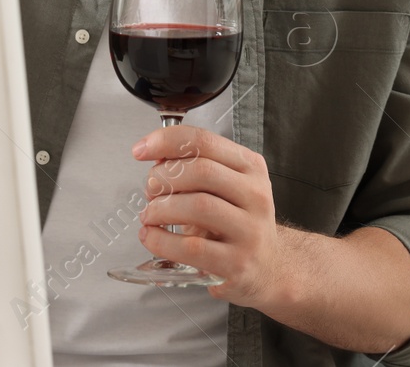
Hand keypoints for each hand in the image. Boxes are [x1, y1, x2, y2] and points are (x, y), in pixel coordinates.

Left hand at [131, 124, 296, 310]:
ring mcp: (250, 230)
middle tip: (150, 189)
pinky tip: (151, 236)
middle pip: (201, 171)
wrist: (268, 268)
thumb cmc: (236, 223)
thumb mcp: (224, 188)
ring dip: (161, 208)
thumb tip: (154, 156)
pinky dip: (162, 240)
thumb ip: (194, 169)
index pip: (205, 141)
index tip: (141, 150)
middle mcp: (255, 195)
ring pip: (198, 206)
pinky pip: (192, 248)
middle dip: (164, 177)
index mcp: (250, 167)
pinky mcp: (238, 263)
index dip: (166, 142)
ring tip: (149, 214)